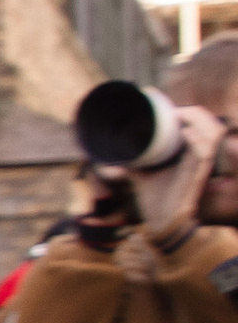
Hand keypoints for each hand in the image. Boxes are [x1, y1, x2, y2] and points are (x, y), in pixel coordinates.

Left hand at [133, 105, 229, 238]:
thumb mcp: (139, 174)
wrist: (161, 223)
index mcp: (188, 153)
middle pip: (209, 123)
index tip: (160, 99)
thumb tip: (109, 152)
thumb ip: (129, 161)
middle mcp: (198, 157)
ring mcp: (200, 165)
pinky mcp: (199, 175)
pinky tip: (185, 132)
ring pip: (212, 132)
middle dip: (193, 111)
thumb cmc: (154, 200)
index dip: (186, 110)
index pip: (196, 124)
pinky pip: (205, 153)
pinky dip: (196, 140)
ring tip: (178, 116)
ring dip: (197, 120)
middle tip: (169, 107)